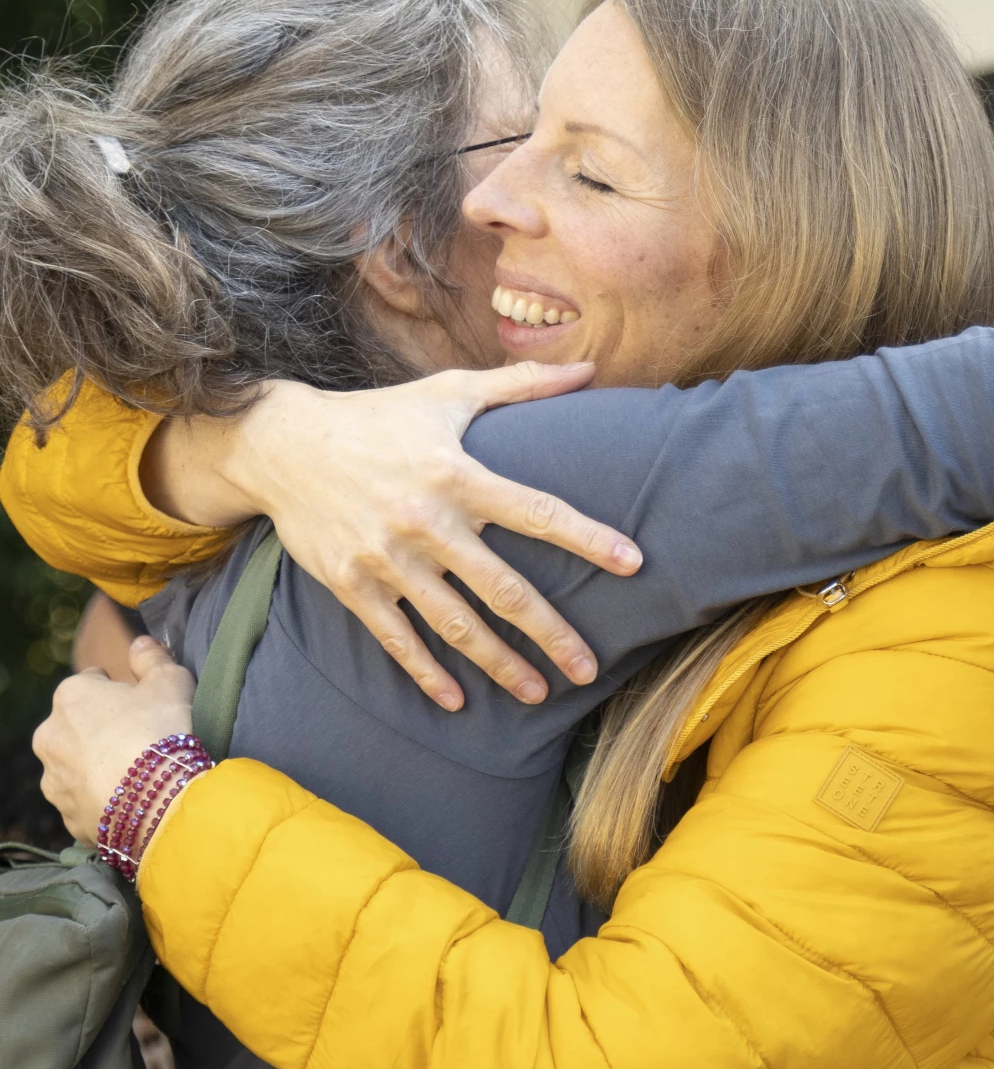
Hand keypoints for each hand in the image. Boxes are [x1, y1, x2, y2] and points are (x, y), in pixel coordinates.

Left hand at [34, 638, 194, 845]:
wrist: (159, 801)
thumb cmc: (162, 730)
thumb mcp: (169, 680)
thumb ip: (151, 657)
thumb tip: (139, 643)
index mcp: (71, 695)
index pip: (92, 682)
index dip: (120, 691)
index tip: (143, 704)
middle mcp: (50, 736)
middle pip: (79, 725)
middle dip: (103, 729)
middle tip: (142, 738)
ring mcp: (55, 780)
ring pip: (77, 765)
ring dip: (98, 765)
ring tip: (138, 773)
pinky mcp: (67, 816)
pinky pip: (86, 800)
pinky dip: (103, 798)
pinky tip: (132, 798)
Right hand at [145, 361, 642, 709]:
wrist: (285, 446)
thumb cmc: (377, 418)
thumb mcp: (447, 392)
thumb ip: (521, 386)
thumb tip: (588, 369)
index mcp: (457, 474)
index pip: (538, 511)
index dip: (588, 538)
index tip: (633, 563)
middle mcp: (427, 522)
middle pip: (503, 588)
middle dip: (551, 633)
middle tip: (589, 669)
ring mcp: (388, 559)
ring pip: (455, 624)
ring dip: (499, 664)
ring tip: (538, 693)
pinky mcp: (354, 585)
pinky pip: (397, 638)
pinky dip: (426, 672)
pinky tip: (457, 700)